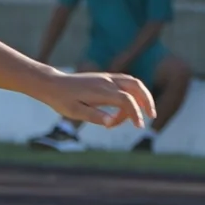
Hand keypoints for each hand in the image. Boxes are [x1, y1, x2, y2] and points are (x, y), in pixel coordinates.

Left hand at [40, 70, 154, 130]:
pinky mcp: (105, 78)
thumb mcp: (74, 112)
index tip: (138, 127)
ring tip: (146, 112)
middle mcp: (107, 81)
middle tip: (151, 117)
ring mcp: (107, 78)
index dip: (135, 113)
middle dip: (147, 101)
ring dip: (143, 95)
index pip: (126, 100)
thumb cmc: (62, 100)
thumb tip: (110, 122)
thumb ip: (94, 116)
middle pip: (136, 87)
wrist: (53, 84)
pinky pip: (126, 82)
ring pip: (133, 82)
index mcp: (101, 91)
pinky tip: (131, 105)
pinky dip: (134, 92)